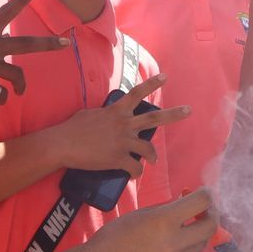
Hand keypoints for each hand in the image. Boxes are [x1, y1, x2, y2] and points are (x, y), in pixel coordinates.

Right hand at [56, 75, 189, 173]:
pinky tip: (133, 175)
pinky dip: (135, 173)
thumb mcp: (89, 114)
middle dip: (174, 114)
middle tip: (189, 110)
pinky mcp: (118, 159)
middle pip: (155, 118)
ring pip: (148, 148)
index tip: (165, 76)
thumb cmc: (71, 128)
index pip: (137, 93)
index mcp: (116, 111)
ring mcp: (123, 142)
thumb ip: (103, 114)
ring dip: (152, 156)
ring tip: (154, 160)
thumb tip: (105, 117)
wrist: (63, 144)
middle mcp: (124, 124)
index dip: (152, 83)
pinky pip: (135, 168)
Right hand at [75, 189, 219, 251]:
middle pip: (211, 227)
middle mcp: (175, 244)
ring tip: (183, 231)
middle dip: (211, 215)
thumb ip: (164, 210)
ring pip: (199, 246)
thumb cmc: (112, 239)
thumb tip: (183, 204)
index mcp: (164, 222)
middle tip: (204, 212)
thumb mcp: (138, 215)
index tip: (204, 194)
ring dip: (195, 235)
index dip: (206, 194)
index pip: (201, 202)